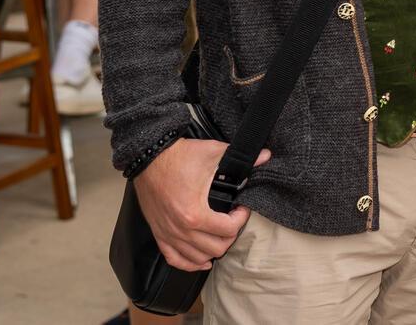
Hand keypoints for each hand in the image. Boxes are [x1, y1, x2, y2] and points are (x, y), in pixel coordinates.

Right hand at [132, 139, 268, 271]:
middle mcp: (181, 230)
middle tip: (232, 220)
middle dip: (230, 235)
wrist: (149, 157)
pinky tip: (202, 259)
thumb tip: (266, 156)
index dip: (241, 219)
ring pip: (197, 258)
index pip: (228, 230)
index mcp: (195, 214)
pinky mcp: (159, 234)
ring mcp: (168, 234)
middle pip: (216, 248)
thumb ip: (244, 158)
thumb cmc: (179, 156)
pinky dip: (190, 263)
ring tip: (220, 234)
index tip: (241, 208)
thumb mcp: (214, 153)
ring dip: (213, 249)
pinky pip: (175, 260)